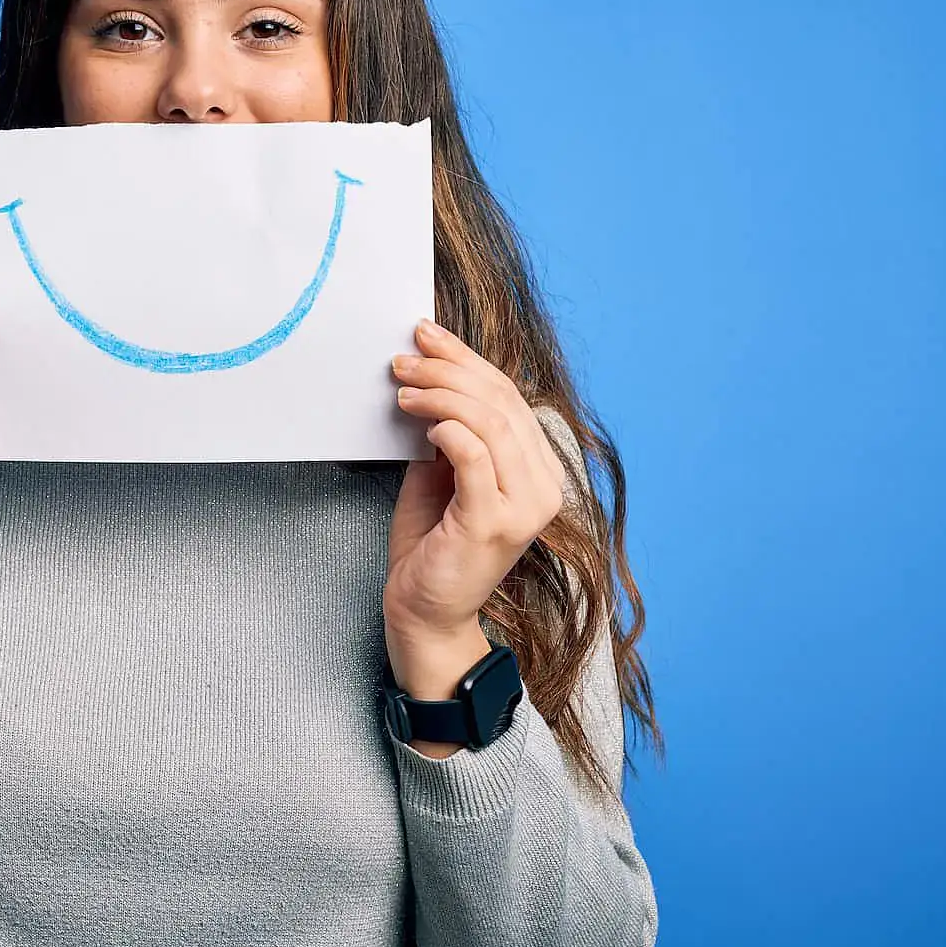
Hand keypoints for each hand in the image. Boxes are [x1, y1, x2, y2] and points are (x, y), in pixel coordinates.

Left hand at [384, 317, 565, 661]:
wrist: (424, 610)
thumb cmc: (432, 542)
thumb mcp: (443, 472)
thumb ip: (452, 430)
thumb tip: (431, 374)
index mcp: (538, 470)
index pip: (509, 396)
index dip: (467, 360)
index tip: (427, 336)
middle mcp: (543, 487)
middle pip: (501, 402)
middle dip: (448, 370)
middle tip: (404, 359)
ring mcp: (524, 507)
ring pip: (489, 422)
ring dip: (439, 395)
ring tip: (402, 389)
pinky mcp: (493, 523)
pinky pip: (474, 456)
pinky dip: (446, 429)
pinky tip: (420, 424)